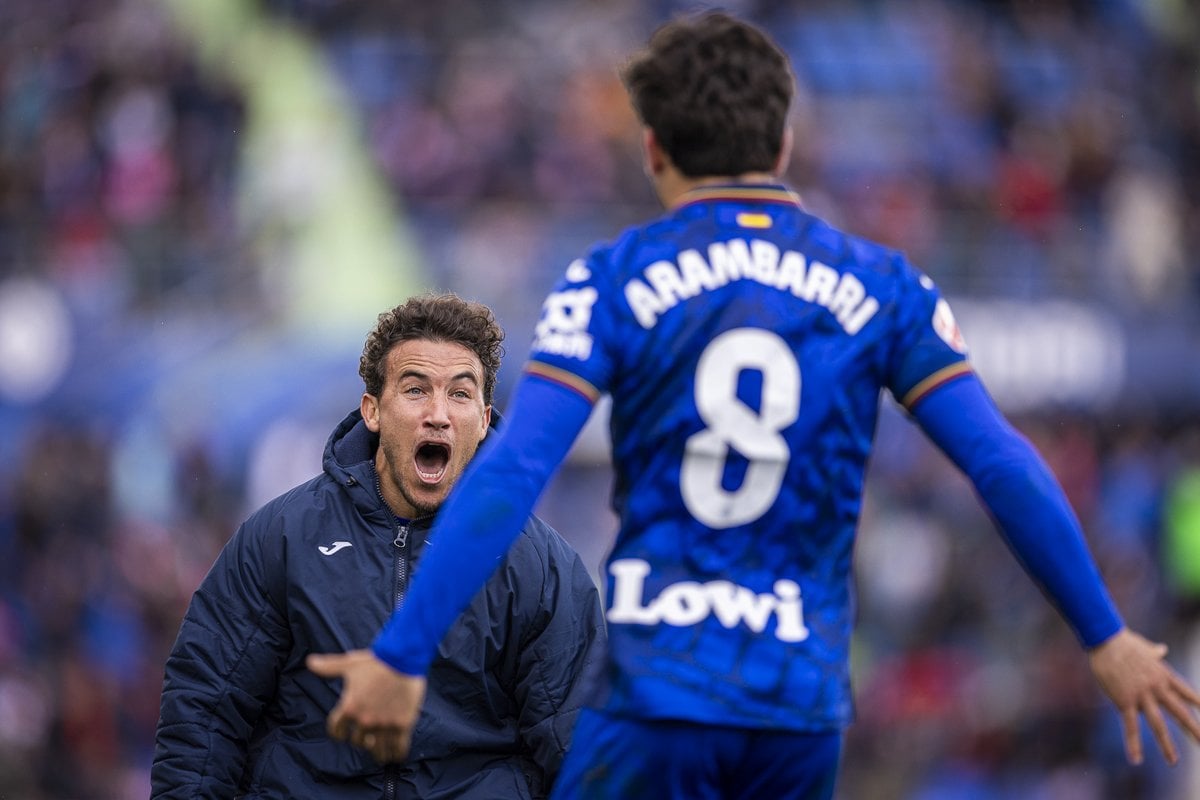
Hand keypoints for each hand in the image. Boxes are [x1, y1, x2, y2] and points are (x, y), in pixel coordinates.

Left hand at [306, 649, 426, 763]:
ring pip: (378, 750)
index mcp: (349, 707)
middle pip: (358, 742)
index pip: (336, 730)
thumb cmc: (375, 661)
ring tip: (381, 755)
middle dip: (361, 740)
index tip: (343, 734)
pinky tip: (396, 754)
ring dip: (378, 753)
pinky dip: (397, 754)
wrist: (402, 658)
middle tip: (367, 739)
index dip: (339, 732)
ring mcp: (384, 724)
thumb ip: (328, 667)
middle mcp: (365, 720)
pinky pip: (398, 747)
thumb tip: (310, 662)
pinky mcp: (402, 724)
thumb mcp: (349, 664)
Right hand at [1088, 627, 1199, 764]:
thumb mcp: (1145, 648)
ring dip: (1166, 744)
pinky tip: (1135, 759)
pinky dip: (1133, 743)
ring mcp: (1142, 695)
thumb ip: (1155, 652)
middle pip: (1180, 712)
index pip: (1187, 693)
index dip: (1198, 704)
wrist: (1107, 638)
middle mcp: (1157, 687)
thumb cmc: (1124, 641)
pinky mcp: (1125, 700)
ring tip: (1173, 761)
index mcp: (1164, 674)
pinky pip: (1130, 726)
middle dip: (1194, 730)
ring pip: (1158, 724)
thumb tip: (1162, 649)